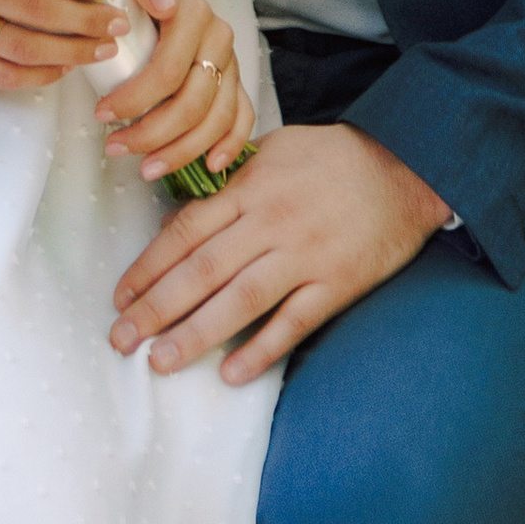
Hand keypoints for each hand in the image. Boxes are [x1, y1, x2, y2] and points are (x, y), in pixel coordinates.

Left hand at [96, 0, 254, 184]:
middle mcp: (219, 39)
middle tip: (115, 147)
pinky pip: (242, 118)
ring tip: (146, 167)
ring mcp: (230, 63)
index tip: (102, 113)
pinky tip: (209, 165)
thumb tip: (164, 2)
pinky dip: (230, 145)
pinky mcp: (235, 82)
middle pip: (192, 103)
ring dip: (180, 151)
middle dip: (151, 134)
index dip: (134, 99)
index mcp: (194, 14)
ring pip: (215, 119)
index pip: (168, 70)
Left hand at [109, 123, 451, 385]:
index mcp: (252, 187)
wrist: (404, 166)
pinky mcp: (337, 283)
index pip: (187, 231)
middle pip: (203, 269)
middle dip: (156, 307)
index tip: (119, 296)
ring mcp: (304, 255)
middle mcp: (272, 222)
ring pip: (241, 300)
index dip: (149, 266)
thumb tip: (184, 209)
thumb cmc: (332, 157)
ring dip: (196, 333)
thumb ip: (231, 179)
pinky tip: (231, 374)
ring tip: (159, 361)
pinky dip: (262, 349)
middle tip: (121, 339)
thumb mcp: (275, 149)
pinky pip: (294, 322)